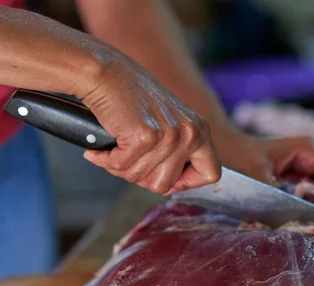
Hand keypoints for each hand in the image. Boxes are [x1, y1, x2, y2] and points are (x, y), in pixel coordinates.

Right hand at [79, 54, 220, 194]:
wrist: (105, 73)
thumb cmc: (130, 96)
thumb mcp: (168, 122)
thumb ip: (176, 151)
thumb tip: (172, 185)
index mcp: (199, 130)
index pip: (211, 174)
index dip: (188, 183)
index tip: (169, 179)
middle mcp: (189, 133)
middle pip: (166, 184)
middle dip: (141, 176)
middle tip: (127, 158)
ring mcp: (169, 136)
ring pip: (141, 178)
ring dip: (121, 167)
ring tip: (114, 148)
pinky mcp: (145, 137)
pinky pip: (122, 167)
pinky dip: (106, 160)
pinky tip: (102, 148)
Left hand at [215, 130, 313, 212]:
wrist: (225, 151)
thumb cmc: (237, 159)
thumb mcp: (255, 177)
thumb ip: (277, 193)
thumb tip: (299, 213)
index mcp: (308, 149)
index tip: (312, 215)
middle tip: (310, 219)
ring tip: (303, 216)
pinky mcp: (308, 178)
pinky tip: (298, 212)